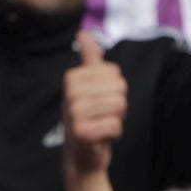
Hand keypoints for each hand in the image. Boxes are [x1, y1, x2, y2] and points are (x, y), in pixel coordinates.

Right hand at [62, 31, 127, 177]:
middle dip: (118, 106)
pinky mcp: (82, 133)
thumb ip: (90, 60)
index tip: (99, 102)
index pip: (116, 74)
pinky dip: (113, 134)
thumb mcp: (89, 87)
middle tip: (101, 116)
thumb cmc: (88, 119)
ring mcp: (74, 114)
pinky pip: (116, 125)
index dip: (115, 90)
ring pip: (120, 106)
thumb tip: (83, 34)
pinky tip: (100, 138)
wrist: (81, 157)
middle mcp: (70, 94)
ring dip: (116, 120)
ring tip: (101, 126)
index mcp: (72, 78)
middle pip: (120, 89)